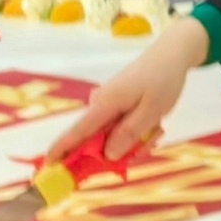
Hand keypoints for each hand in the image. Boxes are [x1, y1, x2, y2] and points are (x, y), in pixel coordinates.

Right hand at [48, 18, 209, 161]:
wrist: (172, 54)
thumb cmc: (164, 79)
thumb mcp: (152, 111)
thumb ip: (129, 134)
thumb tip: (107, 155)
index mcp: (105, 104)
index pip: (78, 131)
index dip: (62, 149)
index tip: (48, 166)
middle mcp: (101, 104)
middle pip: (97, 140)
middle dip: (121, 150)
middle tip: (150, 141)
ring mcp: (108, 104)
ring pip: (112, 137)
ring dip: (133, 141)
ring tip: (157, 129)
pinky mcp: (117, 105)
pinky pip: (120, 128)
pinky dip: (135, 132)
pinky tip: (154, 125)